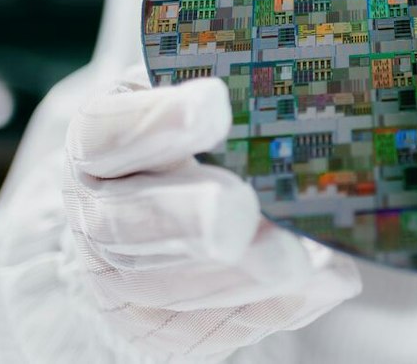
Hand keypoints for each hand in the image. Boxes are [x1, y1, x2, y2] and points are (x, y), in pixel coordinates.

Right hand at [62, 66, 360, 359]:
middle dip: (188, 220)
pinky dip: (269, 307)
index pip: (106, 130)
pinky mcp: (154, 324)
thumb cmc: (194, 132)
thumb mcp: (193, 90)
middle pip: (125, 223)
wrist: (152, 202)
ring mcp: (116, 276)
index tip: (214, 104)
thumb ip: (235, 88)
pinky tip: (321, 281)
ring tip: (298, 258)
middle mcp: (95, 210)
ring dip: (237, 275)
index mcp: (96, 138)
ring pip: (163, 285)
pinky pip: (203, 329)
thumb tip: (305, 91)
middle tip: (239, 214)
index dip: (156, 122)